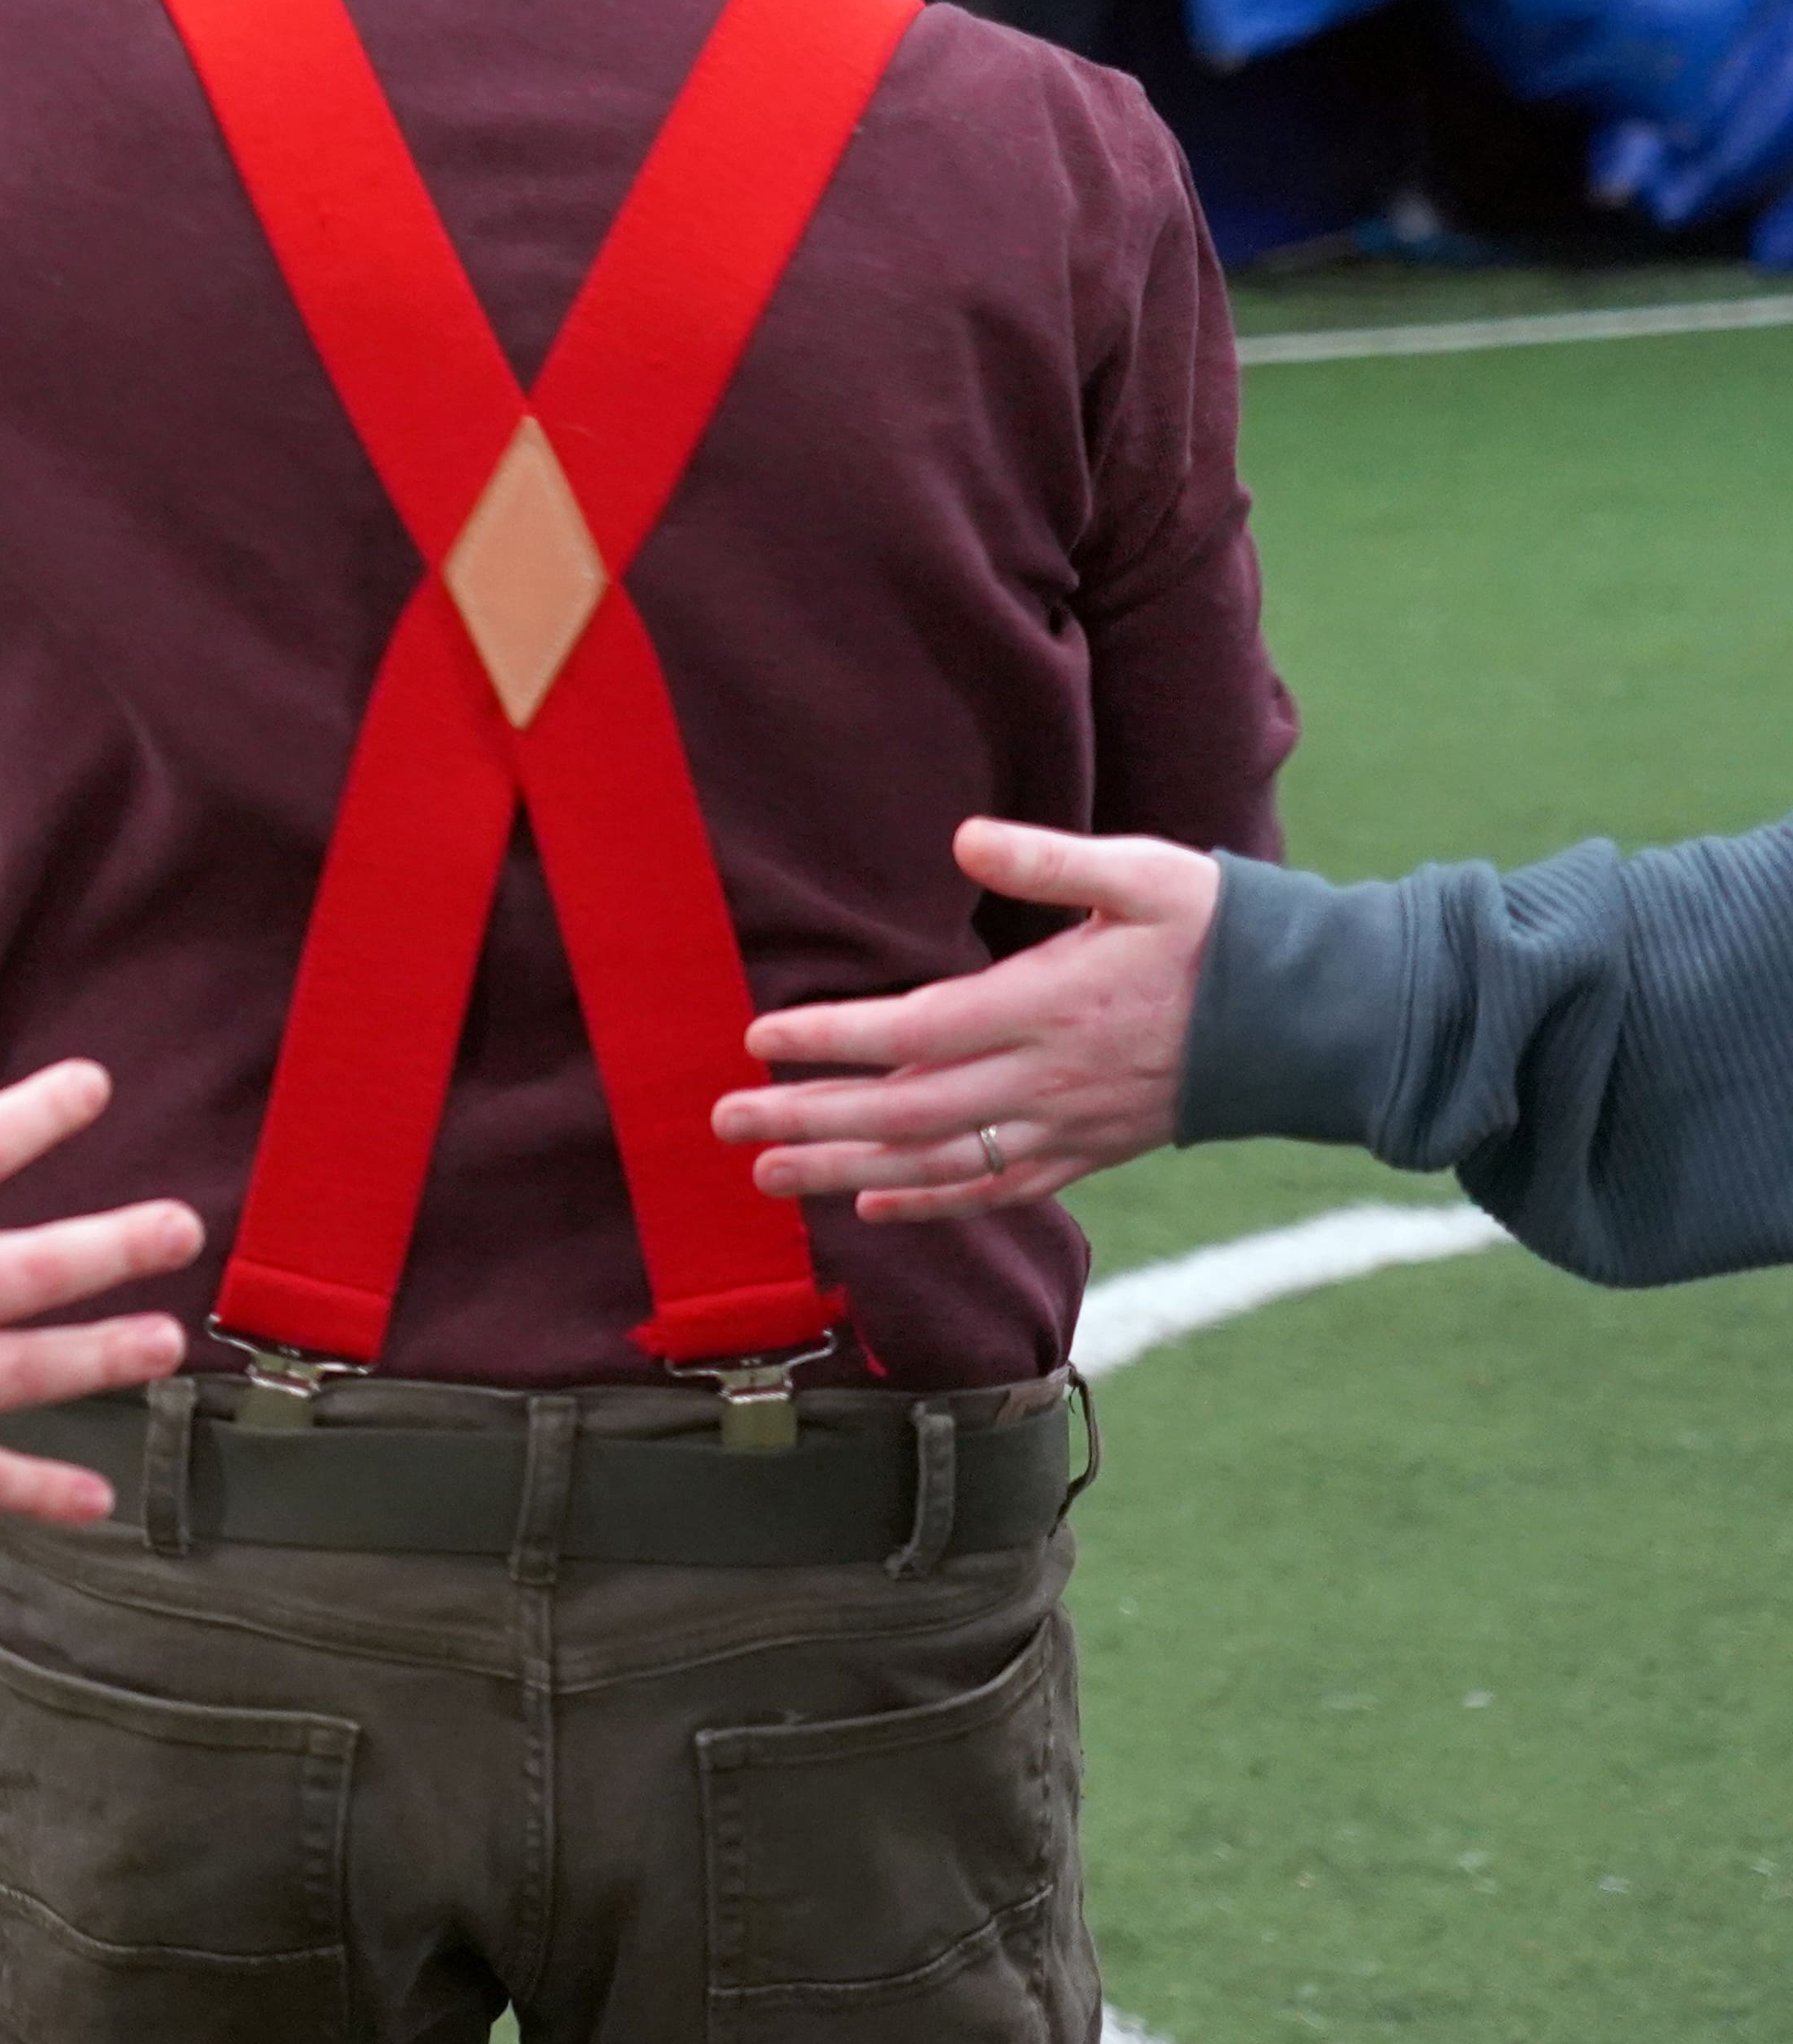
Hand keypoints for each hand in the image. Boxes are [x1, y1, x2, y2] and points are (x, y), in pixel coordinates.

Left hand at [715, 820, 1218, 1219]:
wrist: (1316, 1019)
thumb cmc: (1223, 930)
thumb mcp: (1144, 872)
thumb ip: (1052, 860)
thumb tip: (965, 836)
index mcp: (1050, 1005)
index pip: (918, 1030)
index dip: (836, 1038)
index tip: (760, 1037)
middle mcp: (1049, 1078)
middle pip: (908, 1109)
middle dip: (811, 1118)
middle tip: (726, 1121)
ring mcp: (1069, 1125)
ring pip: (940, 1162)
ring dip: (847, 1171)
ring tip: (766, 1175)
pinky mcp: (1092, 1151)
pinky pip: (1000, 1188)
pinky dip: (933, 1203)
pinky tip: (874, 1207)